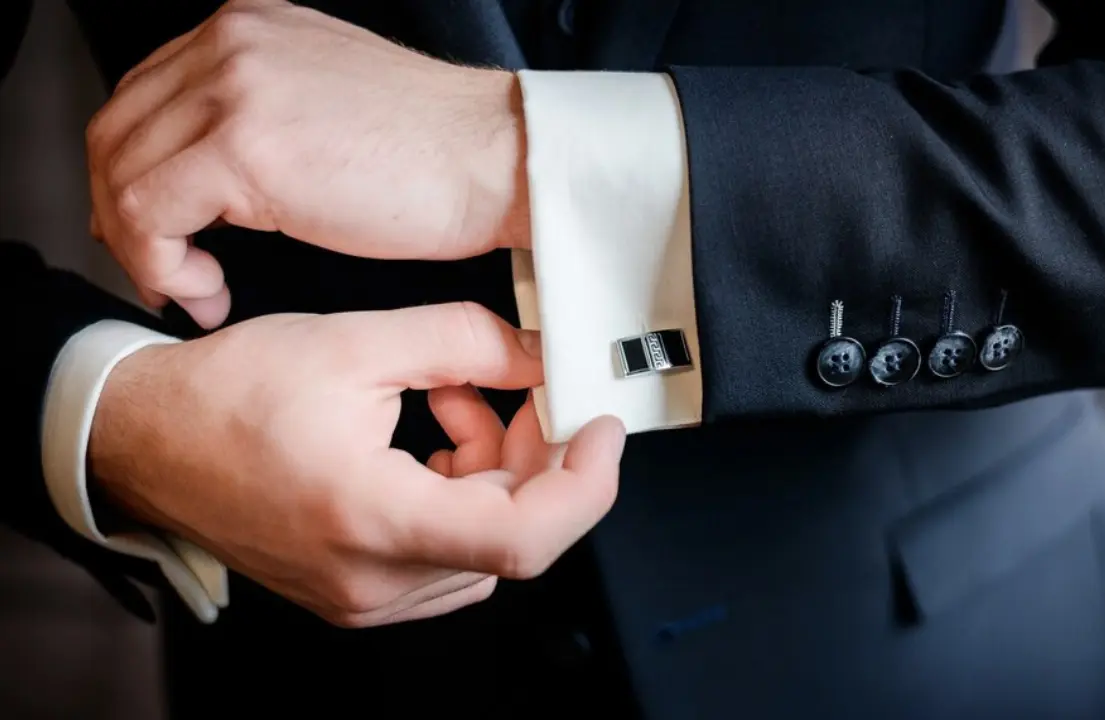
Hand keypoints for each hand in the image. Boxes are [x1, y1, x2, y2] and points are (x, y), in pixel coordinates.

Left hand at [86, 0, 528, 327]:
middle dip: (123, 216)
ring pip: (121, 175)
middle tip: (165, 270)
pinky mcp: (244, 147)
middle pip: (115, 132)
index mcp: (248, 30)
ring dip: (144, 249)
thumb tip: (209, 178)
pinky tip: (208, 290)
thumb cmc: (440, 153)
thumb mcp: (328, 106)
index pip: (142, 98)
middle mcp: (230, 44)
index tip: (164, 234)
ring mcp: (233, 89)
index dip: (135, 176)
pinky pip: (148, 214)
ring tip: (194, 288)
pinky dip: (162, 266)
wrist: (499, 161)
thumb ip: (262, 118)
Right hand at [89, 303, 623, 626]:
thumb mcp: (353, 343)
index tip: (601, 430)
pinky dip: (460, 492)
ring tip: (450, 399)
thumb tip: (539, 354)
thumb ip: (464, 342)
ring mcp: (364, 597)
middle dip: (535, 455)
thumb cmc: (228, 395)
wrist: (146, 441)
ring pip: (485, 542)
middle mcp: (371, 579)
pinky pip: (448, 553)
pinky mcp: (358, 592)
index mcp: (370, 518)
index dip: (585, 484)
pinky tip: (430, 437)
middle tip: (517, 388)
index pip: (524, 537)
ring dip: (495, 469)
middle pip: (512, 533)